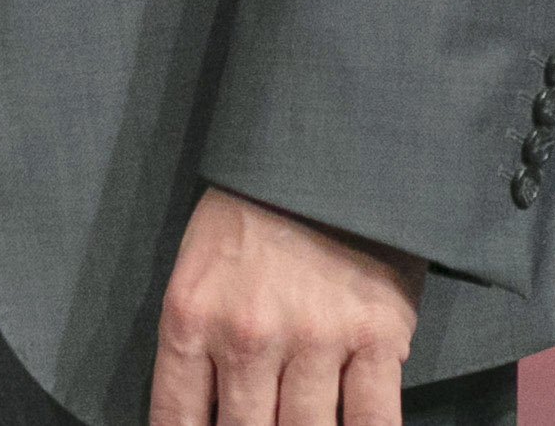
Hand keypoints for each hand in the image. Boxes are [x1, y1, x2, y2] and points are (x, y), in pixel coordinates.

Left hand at [150, 186, 422, 425]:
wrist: (322, 154)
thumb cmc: (251, 214)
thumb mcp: (198, 268)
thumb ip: (198, 341)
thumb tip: (204, 412)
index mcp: (191, 316)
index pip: (179, 416)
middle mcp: (247, 336)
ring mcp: (314, 340)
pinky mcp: (376, 338)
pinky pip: (374, 422)